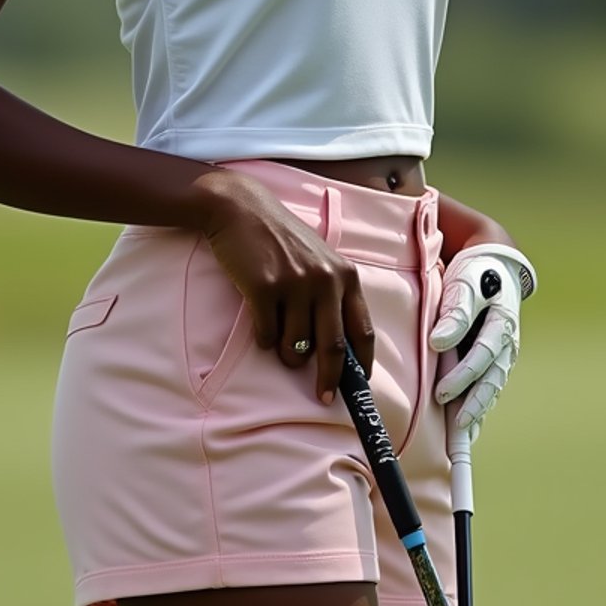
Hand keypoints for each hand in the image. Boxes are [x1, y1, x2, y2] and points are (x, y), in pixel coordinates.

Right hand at [196, 168, 374, 405]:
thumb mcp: (320, 261)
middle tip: (323, 396)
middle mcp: (325, 281)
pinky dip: (263, 339)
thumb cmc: (282, 239)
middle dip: (329, 379)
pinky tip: (260, 320)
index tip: (357, 388)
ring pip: (295, 347)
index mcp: (345, 276)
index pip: (363, 331)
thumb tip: (339, 353)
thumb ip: (333, 297)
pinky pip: (266, 336)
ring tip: (279, 339)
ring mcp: (294, 284)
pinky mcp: (263, 289)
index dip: (361, 366)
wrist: (242, 209)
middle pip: (334, 348)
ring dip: (287, 355)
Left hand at [430, 243, 537, 438]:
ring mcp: (502, 353)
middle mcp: (506, 343)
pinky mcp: (494, 358)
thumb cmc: (475, 273)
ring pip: (491, 387)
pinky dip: (479, 408)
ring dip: (478, 411)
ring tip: (461, 436)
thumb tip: (439, 342)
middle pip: (492, 379)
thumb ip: (456, 311)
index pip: (483, 355)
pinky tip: (468, 429)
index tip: (441, 393)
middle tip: (456, 426)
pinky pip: (488, 386)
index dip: (463, 375)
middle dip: (474, 404)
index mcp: (502, 322)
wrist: (492, 264)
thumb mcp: (466, 283)